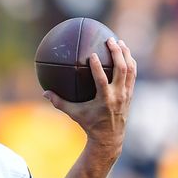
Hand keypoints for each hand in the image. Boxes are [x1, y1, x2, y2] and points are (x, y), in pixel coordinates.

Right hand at [43, 37, 135, 153]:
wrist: (110, 136)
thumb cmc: (89, 124)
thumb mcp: (74, 114)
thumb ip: (60, 103)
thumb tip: (44, 93)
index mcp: (104, 99)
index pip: (102, 80)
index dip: (98, 67)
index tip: (93, 55)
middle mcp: (118, 95)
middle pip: (121, 70)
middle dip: (117, 53)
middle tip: (110, 40)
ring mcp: (126, 94)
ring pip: (130, 70)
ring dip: (126, 54)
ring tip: (119, 42)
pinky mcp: (130, 93)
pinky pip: (132, 74)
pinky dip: (130, 62)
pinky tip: (124, 53)